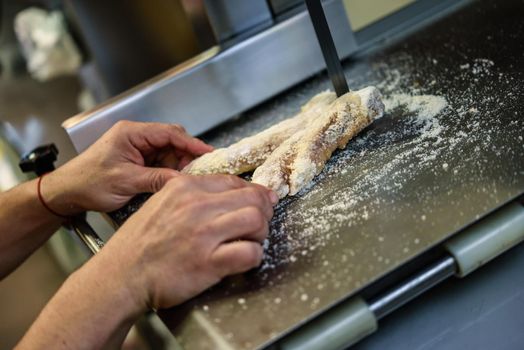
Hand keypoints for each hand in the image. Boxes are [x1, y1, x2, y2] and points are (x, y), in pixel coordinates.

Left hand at [42, 121, 212, 213]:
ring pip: (169, 153)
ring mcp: (137, 148)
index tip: (208, 152)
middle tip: (201, 171)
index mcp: (131, 133)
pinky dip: (170, 171)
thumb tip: (183, 181)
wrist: (67, 192)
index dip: (192, 143)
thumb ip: (157, 179)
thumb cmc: (87, 182)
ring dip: (179, 166)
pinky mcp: (137, 160)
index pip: (169, 133)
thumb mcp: (126, 181)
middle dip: (187, 156)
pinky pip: (161, 162)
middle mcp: (136, 137)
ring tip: (187, 180)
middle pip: (172, 141)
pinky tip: (174, 182)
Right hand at [92, 174, 277, 310]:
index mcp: (185, 188)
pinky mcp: (209, 262)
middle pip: (253, 198)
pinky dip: (254, 256)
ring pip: (257, 220)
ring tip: (252, 240)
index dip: (254, 193)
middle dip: (263, 212)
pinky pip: (251, 253)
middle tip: (259, 224)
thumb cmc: (139, 244)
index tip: (259, 202)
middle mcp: (196, 206)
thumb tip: (228, 195)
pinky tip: (245, 258)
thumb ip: (192, 195)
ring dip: (261, 232)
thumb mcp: (161, 204)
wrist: (120, 276)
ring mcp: (203, 233)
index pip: (235, 181)